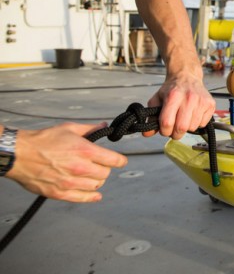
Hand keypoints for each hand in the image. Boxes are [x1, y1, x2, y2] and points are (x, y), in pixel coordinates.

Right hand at [8, 123, 127, 202]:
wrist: (20, 154)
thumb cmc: (43, 140)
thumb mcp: (69, 128)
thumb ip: (90, 129)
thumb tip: (105, 126)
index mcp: (85, 151)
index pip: (114, 160)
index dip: (120, 160)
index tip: (120, 161)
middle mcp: (80, 168)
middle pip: (105, 174)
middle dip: (105, 168)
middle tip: (99, 164)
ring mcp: (70, 182)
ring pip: (96, 186)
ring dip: (97, 180)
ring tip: (91, 175)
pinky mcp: (59, 193)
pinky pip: (82, 198)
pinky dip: (92, 197)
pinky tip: (95, 195)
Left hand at [145, 74, 215, 139]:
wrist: (186, 76)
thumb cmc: (171, 89)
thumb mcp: (157, 99)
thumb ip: (151, 117)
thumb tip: (147, 133)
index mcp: (173, 96)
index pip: (167, 123)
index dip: (164, 131)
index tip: (164, 129)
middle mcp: (188, 98)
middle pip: (181, 128)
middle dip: (176, 133)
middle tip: (174, 128)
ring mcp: (201, 101)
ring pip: (193, 127)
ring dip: (187, 128)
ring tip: (184, 119)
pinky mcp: (210, 104)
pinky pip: (203, 124)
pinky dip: (197, 124)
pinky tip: (193, 115)